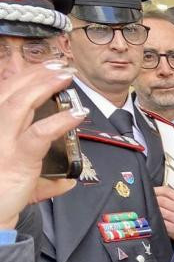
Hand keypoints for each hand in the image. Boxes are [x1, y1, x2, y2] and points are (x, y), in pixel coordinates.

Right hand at [0, 62, 84, 228]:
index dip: (27, 76)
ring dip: (45, 86)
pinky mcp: (16, 157)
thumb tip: (68, 181)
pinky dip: (60, 121)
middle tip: (61, 65)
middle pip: (13, 92)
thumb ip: (48, 178)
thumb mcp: (27, 183)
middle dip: (38, 74)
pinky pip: (39, 133)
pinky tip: (78, 113)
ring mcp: (3, 142)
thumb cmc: (5, 196)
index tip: (48, 66)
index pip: (7, 93)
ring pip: (21, 104)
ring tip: (66, 76)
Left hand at [154, 186, 173, 240]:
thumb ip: (173, 198)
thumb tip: (156, 192)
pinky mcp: (173, 228)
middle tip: (147, 201)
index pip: (167, 191)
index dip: (156, 190)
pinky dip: (154, 220)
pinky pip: (160, 221)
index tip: (149, 191)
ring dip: (152, 210)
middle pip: (160, 200)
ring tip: (149, 210)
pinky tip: (153, 219)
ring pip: (159, 210)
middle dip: (151, 200)